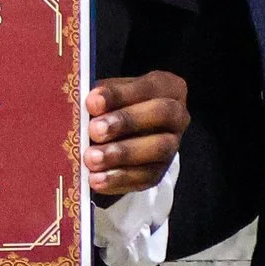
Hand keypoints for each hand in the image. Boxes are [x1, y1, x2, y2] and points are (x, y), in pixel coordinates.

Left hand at [86, 71, 188, 197]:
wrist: (123, 134)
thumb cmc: (115, 105)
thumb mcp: (109, 94)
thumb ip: (100, 97)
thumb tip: (87, 106)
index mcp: (167, 87)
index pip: (147, 87)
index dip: (119, 95)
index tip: (92, 102)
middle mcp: (177, 115)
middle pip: (161, 114)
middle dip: (126, 122)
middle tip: (94, 130)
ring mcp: (172, 146)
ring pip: (157, 149)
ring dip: (122, 154)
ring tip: (91, 158)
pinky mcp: (160, 172)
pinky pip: (145, 178)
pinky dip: (118, 179)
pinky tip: (96, 179)